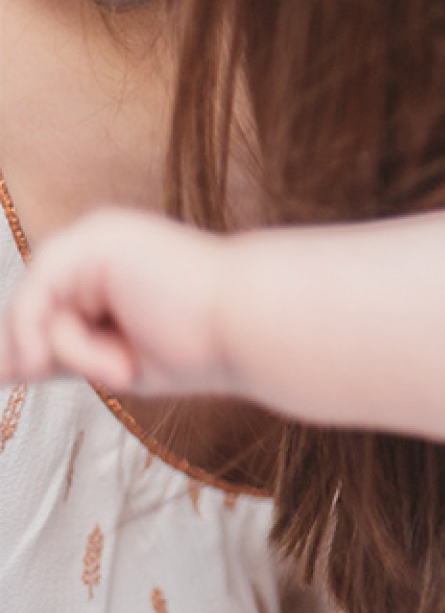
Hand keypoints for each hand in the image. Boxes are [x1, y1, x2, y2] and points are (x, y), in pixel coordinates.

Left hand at [0, 209, 231, 394]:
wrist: (251, 326)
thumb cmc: (202, 345)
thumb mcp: (111, 357)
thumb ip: (58, 354)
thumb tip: (0, 368)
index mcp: (108, 267)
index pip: (43, 312)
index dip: (36, 352)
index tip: (32, 375)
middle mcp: (96, 245)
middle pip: (30, 315)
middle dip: (62, 355)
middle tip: (123, 371)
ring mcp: (95, 237)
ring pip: (35, 312)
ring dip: (76, 354)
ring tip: (128, 362)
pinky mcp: (96, 239)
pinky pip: (40, 301)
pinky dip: (65, 342)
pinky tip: (106, 359)